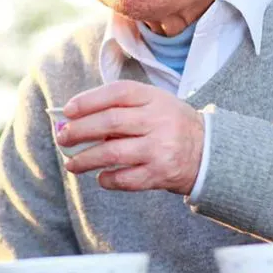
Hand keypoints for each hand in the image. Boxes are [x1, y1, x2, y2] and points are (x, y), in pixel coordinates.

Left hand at [56, 80, 203, 193]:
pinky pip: (125, 179)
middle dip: (79, 130)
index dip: (88, 100)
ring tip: (71, 163)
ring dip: (85, 159)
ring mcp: (160, 148)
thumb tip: (75, 120)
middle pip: (109, 122)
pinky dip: (107, 179)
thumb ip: (120, 108)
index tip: (67, 110)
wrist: (209, 152)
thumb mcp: (153, 106)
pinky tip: (100, 177)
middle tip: (62, 138)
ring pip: (112, 153)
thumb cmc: (170, 125)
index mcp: (155, 99)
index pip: (117, 93)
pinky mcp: (161, 174)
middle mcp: (158, 121)